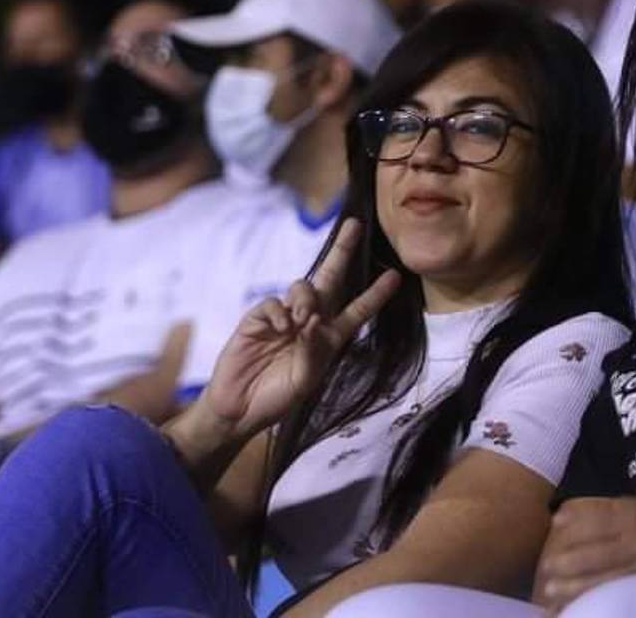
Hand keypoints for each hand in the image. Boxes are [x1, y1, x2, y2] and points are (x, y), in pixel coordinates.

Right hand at [197, 218, 399, 441]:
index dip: (375, 294)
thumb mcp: (305, 380)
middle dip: (342, 252)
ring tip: (302, 320)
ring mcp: (283, 318)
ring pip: (302, 287)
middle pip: (330, 280)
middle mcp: (309, 323)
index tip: (395, 276)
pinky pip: (273, 303)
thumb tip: (313, 319)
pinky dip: (279, 312)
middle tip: (355, 226)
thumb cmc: (277, 399)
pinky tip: (281, 329)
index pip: (357, 311)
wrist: (240, 409)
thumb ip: (314, 350)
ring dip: (307, 298)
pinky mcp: (258, 320)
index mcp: (328, 339)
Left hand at [532, 497, 635, 613]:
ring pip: (604, 581)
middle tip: (546, 575)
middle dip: (567, 566)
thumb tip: (561, 518)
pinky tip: (581, 606)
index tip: (551, 535)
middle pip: (595, 555)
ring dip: (576, 589)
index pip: (595, 521)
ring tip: (552, 594)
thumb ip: (603, 510)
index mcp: (634, 514)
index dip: (571, 527)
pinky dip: (598, 601)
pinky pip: (619, 595)